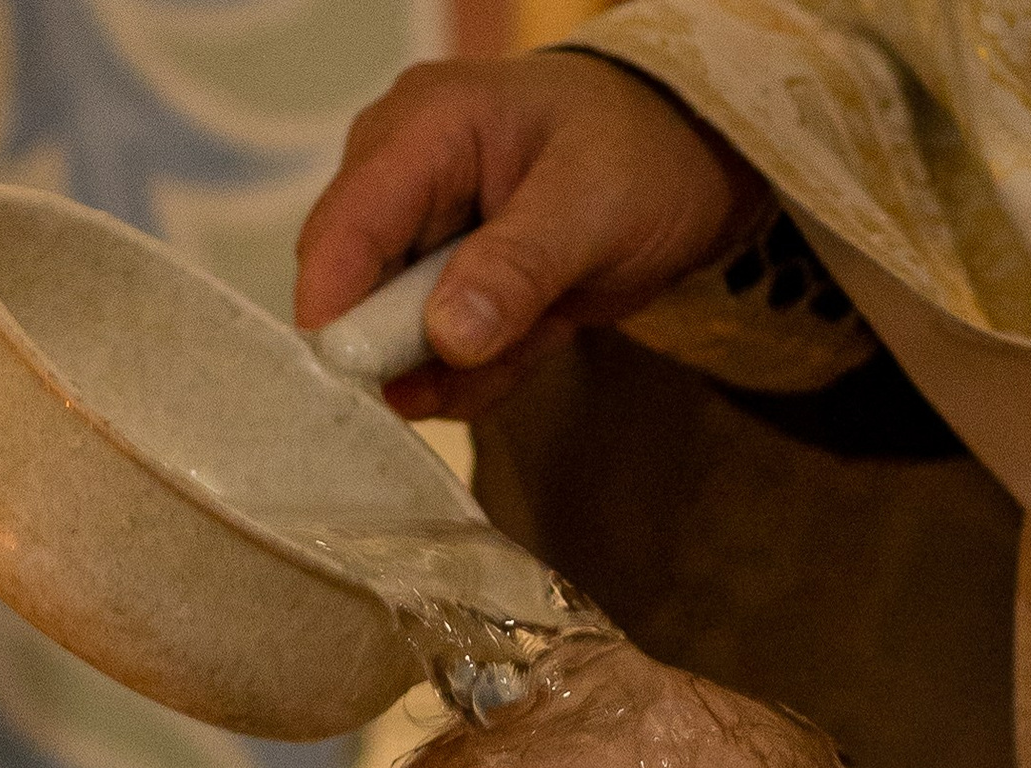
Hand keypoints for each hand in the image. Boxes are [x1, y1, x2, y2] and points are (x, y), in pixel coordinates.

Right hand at [296, 51, 770, 418]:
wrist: (696, 160)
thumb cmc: (645, 154)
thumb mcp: (592, 206)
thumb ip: (517, 268)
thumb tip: (445, 336)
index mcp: (425, 129)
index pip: (348, 222)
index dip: (334, 302)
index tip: (349, 375)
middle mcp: (408, 180)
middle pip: (359, 285)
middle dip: (401, 348)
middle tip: (463, 376)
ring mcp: (429, 237)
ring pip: (401, 332)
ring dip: (451, 369)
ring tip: (521, 351)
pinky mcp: (456, 286)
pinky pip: (445, 352)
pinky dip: (479, 374)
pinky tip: (522, 356)